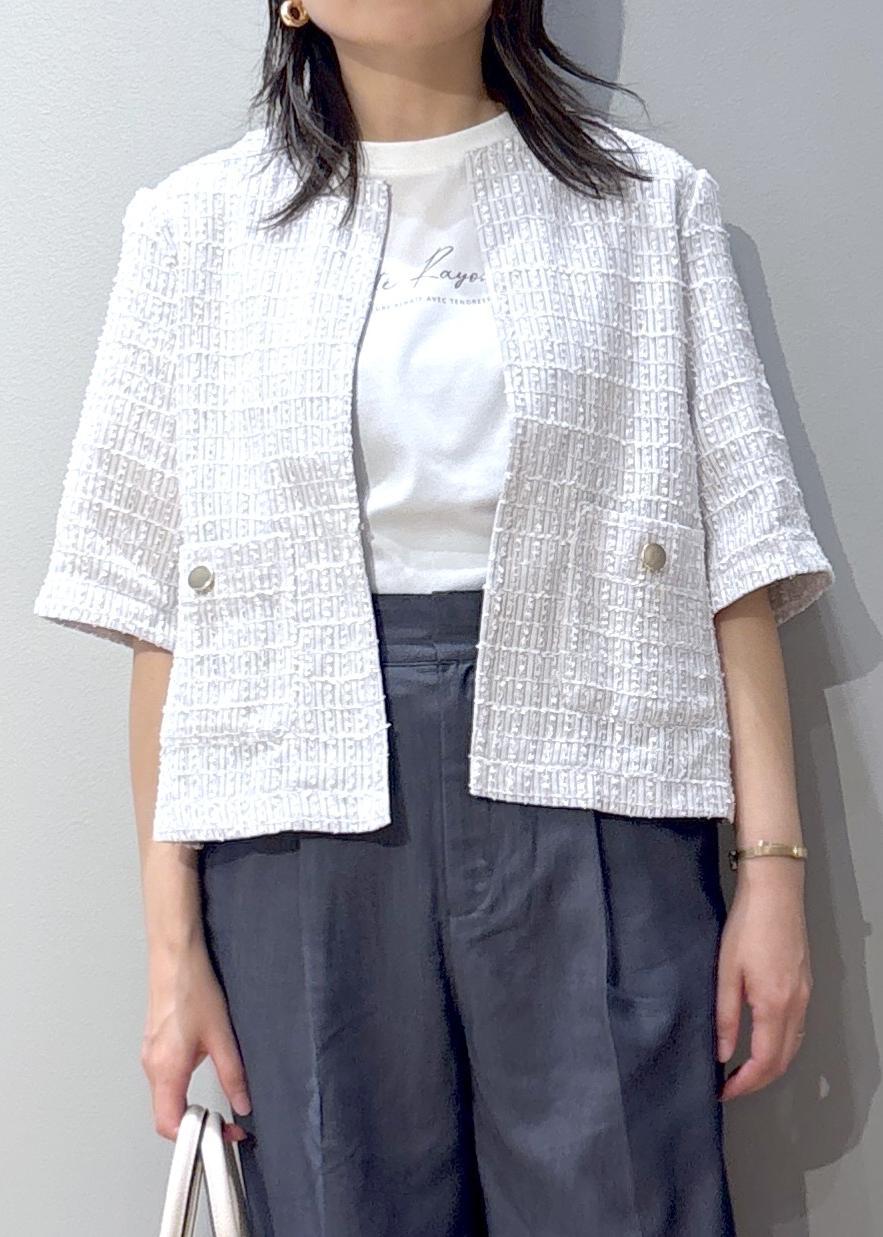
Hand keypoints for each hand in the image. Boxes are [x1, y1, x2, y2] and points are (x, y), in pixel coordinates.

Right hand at [141, 941, 251, 1141]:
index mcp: (167, 1068)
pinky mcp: (153, 1046)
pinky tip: (199, 1079)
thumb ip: (232, 1074)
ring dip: (186, 1109)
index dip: (195, 1136)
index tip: (221, 1135)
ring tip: (213, 1108)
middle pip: (165, 1116)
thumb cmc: (193, 986)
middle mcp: (152, 1066)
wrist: (174, 956)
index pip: (170, 1125)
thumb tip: (242, 1103)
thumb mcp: (221, 1035)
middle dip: (193, 1127)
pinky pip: (163, 1080)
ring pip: (163, 1099)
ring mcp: (149, 1056)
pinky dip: (180, 1091)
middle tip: (223, 1126)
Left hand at [715, 861, 811, 1099]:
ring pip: (794, 1046)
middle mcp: (796, 1006)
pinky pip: (797, 1028)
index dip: (745, 1084)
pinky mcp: (805, 985)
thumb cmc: (747, 926)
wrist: (775, 892)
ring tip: (743, 1070)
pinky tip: (762, 1041)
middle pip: (783, 1061)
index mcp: (775, 1005)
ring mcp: (805, 996)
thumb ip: (725, 1015)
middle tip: (731, 1086)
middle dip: (758, 1081)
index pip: (765, 1062)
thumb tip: (723, 1053)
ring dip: (771, 1065)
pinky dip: (781, 1045)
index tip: (724, 1092)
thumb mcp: (726, 971)